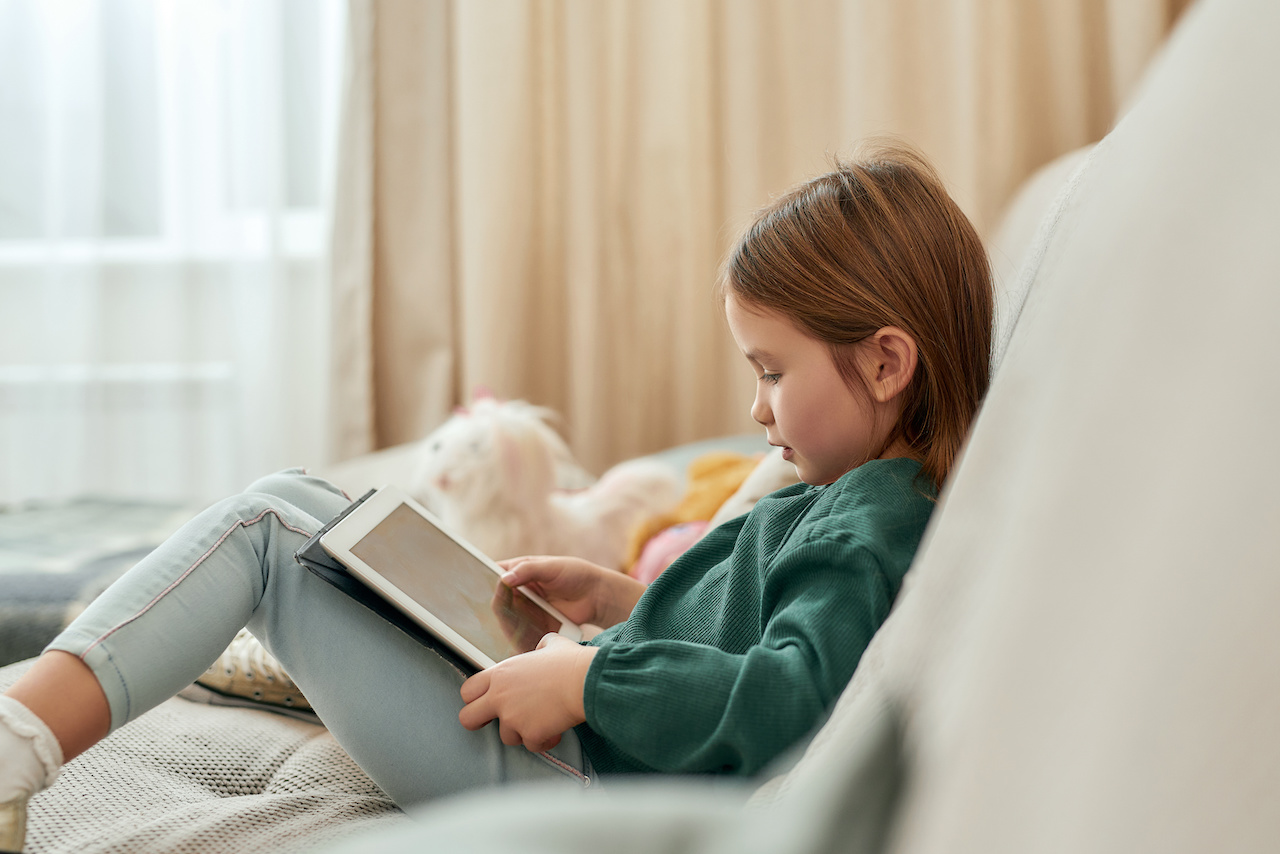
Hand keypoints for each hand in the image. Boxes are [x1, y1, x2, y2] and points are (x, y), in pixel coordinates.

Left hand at [458, 634, 597, 751]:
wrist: (587, 681)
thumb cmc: (572, 662)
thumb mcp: (551, 644)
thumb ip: (539, 647)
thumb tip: (542, 649)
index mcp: (501, 674)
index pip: (468, 690)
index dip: (474, 698)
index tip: (486, 702)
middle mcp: (501, 697)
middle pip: (467, 719)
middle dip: (480, 723)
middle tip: (498, 721)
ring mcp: (513, 718)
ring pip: (506, 737)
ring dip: (523, 732)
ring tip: (542, 720)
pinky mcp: (530, 734)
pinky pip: (533, 745)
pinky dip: (544, 740)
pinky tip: (555, 729)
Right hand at [497, 555, 645, 629]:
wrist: (596, 596)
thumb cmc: (574, 573)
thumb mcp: (551, 567)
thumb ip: (527, 570)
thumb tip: (504, 579)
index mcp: (520, 570)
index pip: (496, 574)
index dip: (486, 578)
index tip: (482, 585)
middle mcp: (519, 589)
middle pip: (498, 598)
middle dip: (498, 602)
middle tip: (503, 605)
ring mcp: (526, 607)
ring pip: (506, 615)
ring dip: (506, 619)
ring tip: (511, 619)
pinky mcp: (534, 623)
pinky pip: (519, 629)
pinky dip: (516, 631)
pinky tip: (516, 632)